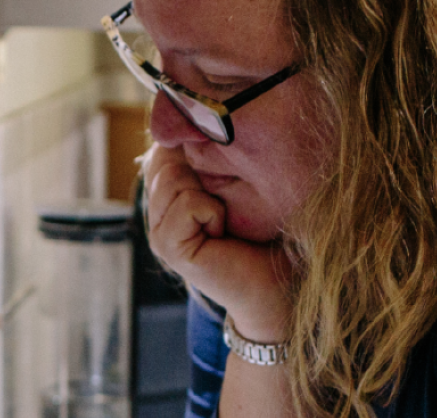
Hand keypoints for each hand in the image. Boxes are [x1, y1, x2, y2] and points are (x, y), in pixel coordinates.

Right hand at [141, 144, 292, 341]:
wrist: (280, 283)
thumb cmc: (266, 233)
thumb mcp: (233, 184)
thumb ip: (207, 157)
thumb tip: (192, 115)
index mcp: (167, 197)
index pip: (161, 151)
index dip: (190, 150)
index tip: (222, 176)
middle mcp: (156, 214)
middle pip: (165, 161)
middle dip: (203, 171)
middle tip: (225, 207)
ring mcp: (158, 233)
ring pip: (174, 180)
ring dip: (210, 193)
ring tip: (224, 220)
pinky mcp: (170, 248)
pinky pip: (187, 204)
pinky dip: (212, 211)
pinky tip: (221, 232)